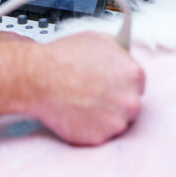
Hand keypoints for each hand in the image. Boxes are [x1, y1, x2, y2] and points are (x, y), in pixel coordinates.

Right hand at [28, 32, 144, 145]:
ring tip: (84, 104)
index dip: (121, 83)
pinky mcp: (99, 137)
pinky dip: (89, 127)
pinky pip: (99, 134)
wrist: (38, 78)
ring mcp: (116, 121)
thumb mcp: (97, 39)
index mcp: (133, 74)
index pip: (137, 83)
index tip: (111, 85)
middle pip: (130, 104)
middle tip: (95, 95)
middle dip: (114, 100)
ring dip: (103, 116)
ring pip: (116, 122)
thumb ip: (117, 51)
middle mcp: (130, 100)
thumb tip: (122, 55)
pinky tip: (77, 114)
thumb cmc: (63, 58)